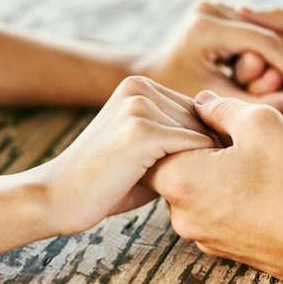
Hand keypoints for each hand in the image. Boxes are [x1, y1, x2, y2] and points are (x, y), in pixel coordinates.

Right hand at [39, 76, 214, 234]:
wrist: (57, 197)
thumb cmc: (107, 181)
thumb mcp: (146, 150)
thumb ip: (177, 137)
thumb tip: (224, 139)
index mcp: (138, 86)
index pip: (196, 109)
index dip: (205, 140)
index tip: (205, 169)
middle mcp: (140, 87)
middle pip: (202, 119)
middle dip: (208, 151)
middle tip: (203, 181)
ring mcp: (140, 106)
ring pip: (202, 132)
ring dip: (204, 162)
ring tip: (191, 186)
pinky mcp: (142, 130)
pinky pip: (194, 146)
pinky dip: (198, 169)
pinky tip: (184, 188)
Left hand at [139, 2, 282, 123]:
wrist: (153, 80)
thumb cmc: (179, 97)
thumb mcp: (219, 103)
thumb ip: (257, 104)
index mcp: (206, 27)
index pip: (264, 43)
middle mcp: (211, 8)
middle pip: (268, 38)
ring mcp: (216, 7)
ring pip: (266, 37)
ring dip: (278, 67)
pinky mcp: (221, 12)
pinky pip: (255, 37)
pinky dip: (266, 61)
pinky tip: (275, 86)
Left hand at [146, 91, 282, 283]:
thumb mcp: (262, 123)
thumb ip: (221, 107)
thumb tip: (201, 103)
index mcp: (180, 180)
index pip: (152, 145)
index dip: (177, 123)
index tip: (209, 116)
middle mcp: (182, 215)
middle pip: (174, 169)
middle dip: (198, 148)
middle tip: (235, 136)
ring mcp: (203, 237)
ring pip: (197, 191)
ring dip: (216, 173)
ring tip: (254, 164)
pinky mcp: (224, 249)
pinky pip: (215, 212)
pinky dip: (229, 196)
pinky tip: (262, 188)